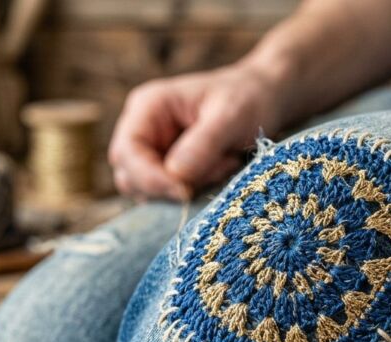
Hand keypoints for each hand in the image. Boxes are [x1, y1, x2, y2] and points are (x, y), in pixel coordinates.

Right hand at [108, 62, 285, 200]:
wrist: (263, 97)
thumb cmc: (247, 97)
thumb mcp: (230, 115)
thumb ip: (202, 144)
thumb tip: (175, 176)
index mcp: (147, 107)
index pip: (126, 152)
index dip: (149, 177)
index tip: (183, 191)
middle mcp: (143, 130)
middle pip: (130, 176)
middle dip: (169, 185)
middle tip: (215, 170)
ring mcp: (154, 152)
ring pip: (150, 191)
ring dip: (186, 189)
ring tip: (222, 163)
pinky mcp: (170, 171)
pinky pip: (171, 195)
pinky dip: (196, 190)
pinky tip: (221, 169)